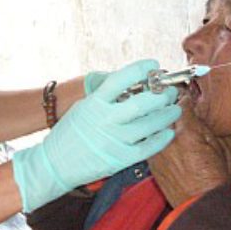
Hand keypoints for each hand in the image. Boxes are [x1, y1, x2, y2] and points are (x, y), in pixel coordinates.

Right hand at [12, 59, 181, 211]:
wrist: (55, 164)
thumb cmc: (70, 133)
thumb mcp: (83, 107)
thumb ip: (106, 97)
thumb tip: (133, 85)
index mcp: (94, 103)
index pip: (121, 79)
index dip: (141, 69)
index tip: (153, 65)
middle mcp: (105, 120)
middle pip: (142, 103)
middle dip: (162, 95)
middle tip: (170, 91)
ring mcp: (114, 140)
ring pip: (149, 125)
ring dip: (167, 115)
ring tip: (175, 109)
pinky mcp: (120, 159)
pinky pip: (148, 147)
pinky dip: (161, 138)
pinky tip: (168, 131)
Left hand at [148, 96, 229, 207]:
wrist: (199, 204)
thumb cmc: (211, 178)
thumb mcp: (214, 146)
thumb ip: (199, 126)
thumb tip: (191, 112)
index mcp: (187, 133)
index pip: (179, 104)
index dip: (181, 96)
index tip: (182, 94)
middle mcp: (167, 140)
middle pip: (160, 111)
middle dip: (163, 102)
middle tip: (166, 95)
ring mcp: (156, 151)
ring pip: (149, 124)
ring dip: (152, 115)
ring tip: (156, 109)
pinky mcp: (150, 162)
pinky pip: (147, 141)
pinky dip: (149, 133)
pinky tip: (154, 130)